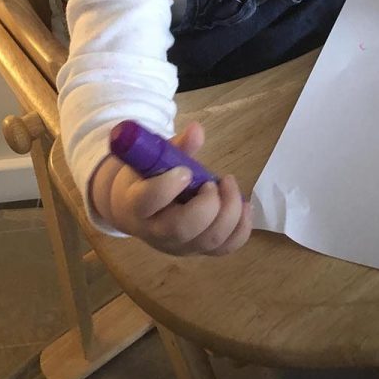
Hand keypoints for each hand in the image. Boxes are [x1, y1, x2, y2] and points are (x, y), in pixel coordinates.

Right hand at [89, 121, 252, 255]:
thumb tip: (197, 129)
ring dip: (229, 210)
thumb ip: (176, 146)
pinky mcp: (199, 249)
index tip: (185, 170)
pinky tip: (244, 205)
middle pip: (183, 228)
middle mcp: (157, 232)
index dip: (168, 186)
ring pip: (209, 240)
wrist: (134, 209)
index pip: (148, 202)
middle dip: (208, 203)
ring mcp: (180, 245)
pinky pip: (225, 248)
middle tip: (213, 181)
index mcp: (137, 205)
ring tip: (228, 184)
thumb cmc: (145, 178)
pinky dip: (241, 228)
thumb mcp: (152, 159)